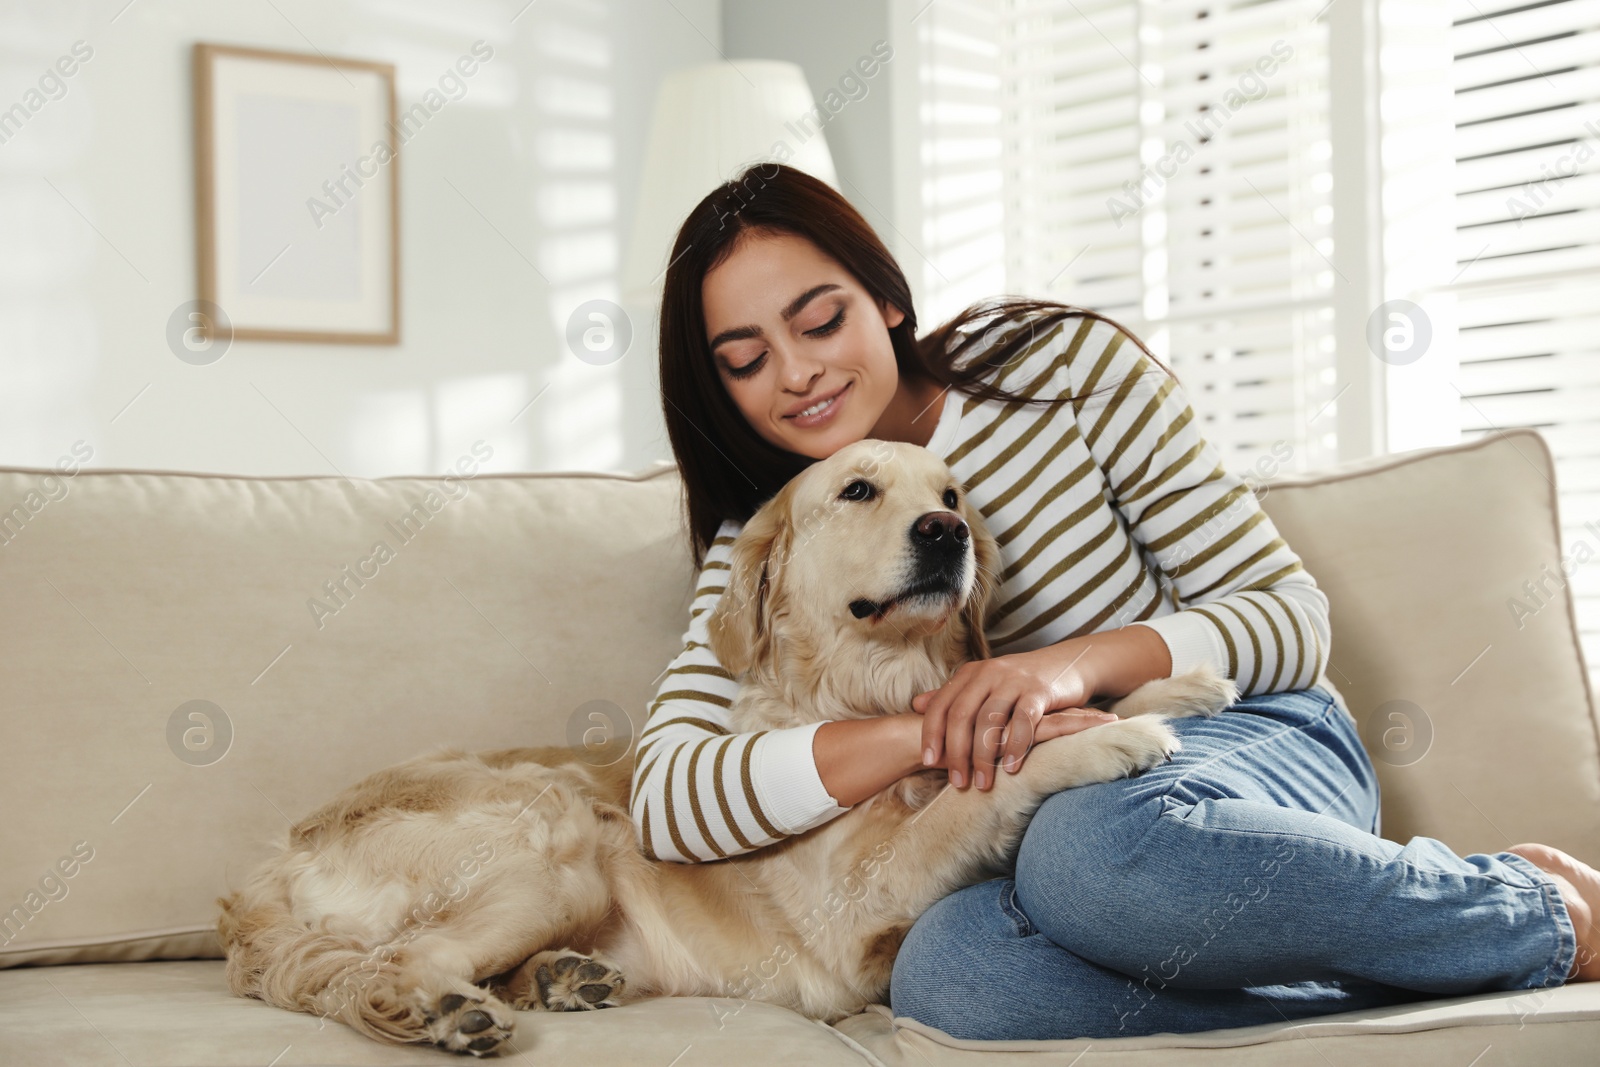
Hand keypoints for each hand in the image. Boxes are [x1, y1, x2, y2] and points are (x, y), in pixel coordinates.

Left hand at [911, 648, 1116, 790]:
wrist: (1069, 663)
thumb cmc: (1021, 682)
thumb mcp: (984, 684)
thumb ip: (952, 694)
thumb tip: (917, 705)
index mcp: (970, 674)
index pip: (941, 705)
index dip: (932, 734)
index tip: (928, 763)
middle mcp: (988, 673)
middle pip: (961, 715)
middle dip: (956, 752)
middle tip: (958, 782)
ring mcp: (1014, 681)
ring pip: (989, 721)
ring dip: (984, 756)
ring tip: (982, 783)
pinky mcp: (1039, 691)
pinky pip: (1023, 721)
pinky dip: (1016, 747)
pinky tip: (1011, 768)